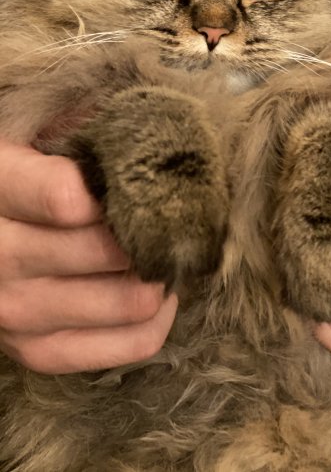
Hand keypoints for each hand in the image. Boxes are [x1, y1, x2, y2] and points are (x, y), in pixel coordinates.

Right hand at [0, 139, 177, 374]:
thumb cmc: (30, 171)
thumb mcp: (39, 131)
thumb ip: (81, 126)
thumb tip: (149, 129)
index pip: (63, 197)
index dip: (117, 190)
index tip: (142, 180)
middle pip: (104, 251)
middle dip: (147, 232)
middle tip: (168, 216)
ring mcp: (14, 312)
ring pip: (126, 301)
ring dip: (157, 275)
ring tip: (162, 251)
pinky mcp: (39, 351)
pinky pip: (128, 345)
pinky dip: (158, 320)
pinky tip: (159, 294)